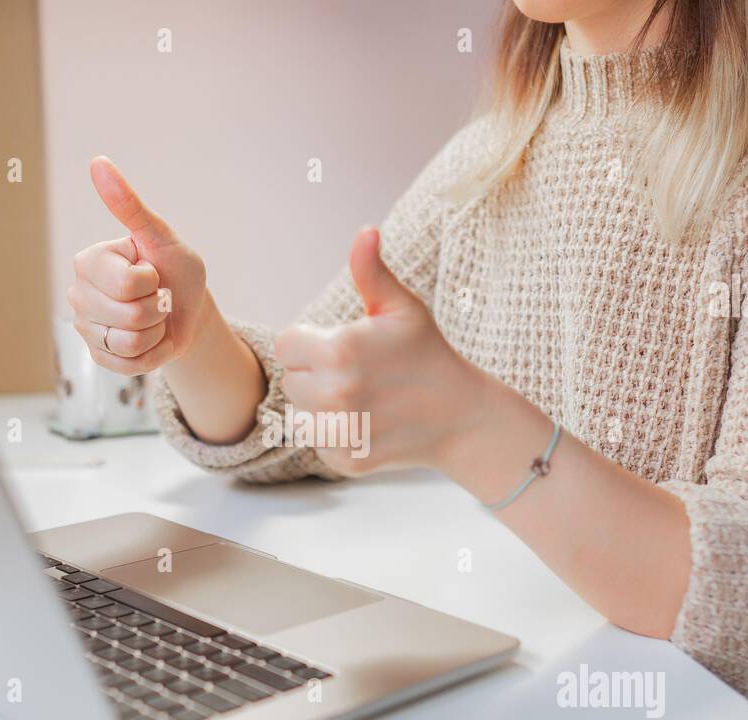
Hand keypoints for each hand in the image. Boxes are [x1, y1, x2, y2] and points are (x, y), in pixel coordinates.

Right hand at [70, 156, 208, 374]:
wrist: (188, 309)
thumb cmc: (174, 268)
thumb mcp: (160, 236)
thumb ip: (130, 206)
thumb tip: (98, 162)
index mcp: (88, 262)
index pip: (128, 284)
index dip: (153, 282)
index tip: (152, 272)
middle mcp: (78, 294)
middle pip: (131, 316)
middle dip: (158, 309)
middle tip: (156, 296)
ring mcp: (85, 328)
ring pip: (131, 343)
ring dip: (156, 332)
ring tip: (153, 317)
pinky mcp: (99, 357)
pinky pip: (132, 365)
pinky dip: (153, 354)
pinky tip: (150, 337)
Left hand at [274, 227, 490, 475]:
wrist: (460, 414)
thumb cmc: (426, 353)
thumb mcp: (401, 309)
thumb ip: (372, 272)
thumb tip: (365, 231)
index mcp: (338, 351)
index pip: (287, 348)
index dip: (310, 345)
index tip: (340, 348)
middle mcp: (334, 394)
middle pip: (291, 383)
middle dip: (315, 377)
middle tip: (356, 374)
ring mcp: (341, 431)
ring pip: (299, 417)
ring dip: (319, 410)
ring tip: (358, 400)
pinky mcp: (346, 460)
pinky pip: (317, 444)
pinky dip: (335, 438)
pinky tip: (366, 424)